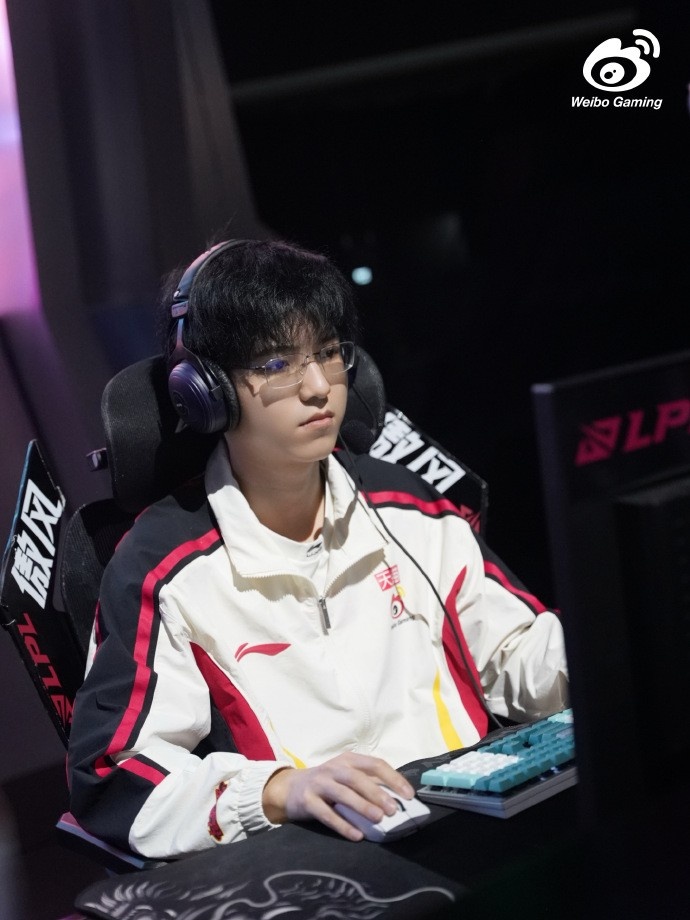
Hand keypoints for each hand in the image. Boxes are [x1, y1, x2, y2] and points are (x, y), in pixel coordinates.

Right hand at [262, 752, 414, 840]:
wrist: (289, 788)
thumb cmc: (327, 784)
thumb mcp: (346, 777)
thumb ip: (368, 783)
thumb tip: (397, 798)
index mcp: (348, 760)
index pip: (375, 764)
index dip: (393, 778)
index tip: (409, 795)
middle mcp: (334, 768)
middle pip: (358, 778)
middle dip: (377, 793)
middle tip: (393, 809)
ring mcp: (319, 783)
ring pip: (343, 794)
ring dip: (362, 806)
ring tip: (379, 819)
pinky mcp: (307, 800)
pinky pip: (326, 813)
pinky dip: (342, 825)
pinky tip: (356, 835)